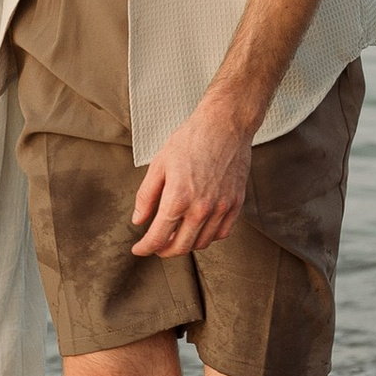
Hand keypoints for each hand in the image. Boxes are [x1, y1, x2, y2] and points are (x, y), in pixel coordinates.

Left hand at [129, 92, 253, 257]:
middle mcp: (201, 208)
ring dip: (186, 245)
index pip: (158, 237)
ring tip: (176, 236)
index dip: (145, 248)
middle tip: (156, 246)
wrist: (224, 125)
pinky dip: (208, 237)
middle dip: (164, 251)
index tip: (139, 249)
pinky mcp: (236, 203)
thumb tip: (138, 220)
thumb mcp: (159, 164)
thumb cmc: (191, 139)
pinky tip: (199, 228)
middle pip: (181, 247)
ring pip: (202, 243)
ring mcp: (221, 207)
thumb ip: (146, 196)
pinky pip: (222, 233)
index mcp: (178, 198)